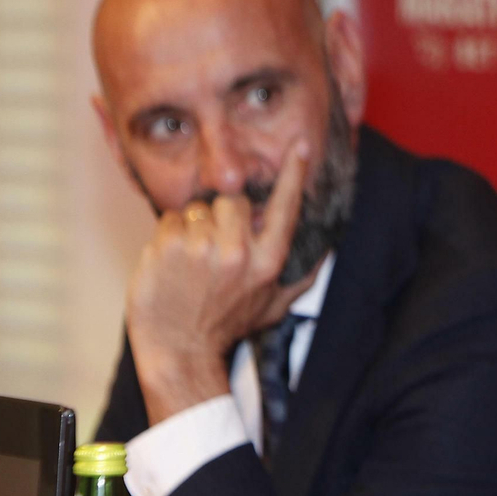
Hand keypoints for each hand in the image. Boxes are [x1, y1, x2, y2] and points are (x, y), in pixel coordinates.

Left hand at [125, 139, 316, 423]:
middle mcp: (238, 252)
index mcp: (267, 263)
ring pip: (198, 208)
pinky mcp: (170, 246)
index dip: (293, 175)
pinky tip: (172, 264)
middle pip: (232, 201)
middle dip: (221, 216)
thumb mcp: (274, 307)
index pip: (285, 209)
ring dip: (193, 228)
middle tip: (212, 248)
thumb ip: (301, 276)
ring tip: (190, 261)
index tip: (299, 147)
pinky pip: (170, 219)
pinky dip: (169, 236)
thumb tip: (327, 252)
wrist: (179, 349)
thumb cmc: (226, 327)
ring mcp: (202, 247)